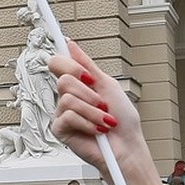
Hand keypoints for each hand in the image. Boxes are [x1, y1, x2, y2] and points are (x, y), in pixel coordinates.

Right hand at [49, 41, 162, 184]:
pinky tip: (97, 131)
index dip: (61, 56)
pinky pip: (69, 116)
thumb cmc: (123, 121)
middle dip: (89, 91)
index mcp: (79, 86)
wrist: (127, 148)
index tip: (57, 35)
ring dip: (93, 110)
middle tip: (103, 104)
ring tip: (105, 121)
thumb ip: (88, 67)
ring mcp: (62, 114)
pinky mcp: (60, 130)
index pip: (60, 64)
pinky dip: (88, 123)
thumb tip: (71, 44)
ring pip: (68, 98)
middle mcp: (67, 98)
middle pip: (64, 78)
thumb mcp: (109, 87)